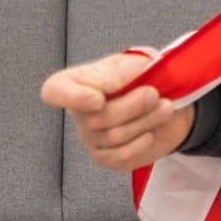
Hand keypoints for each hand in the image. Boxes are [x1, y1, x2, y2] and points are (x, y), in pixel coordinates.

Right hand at [39, 51, 194, 170]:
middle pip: (97, 117)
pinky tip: (151, 131)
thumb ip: (123, 71)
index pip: (54, 91)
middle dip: (133, 105)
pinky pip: (122, 155)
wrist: (166, 100)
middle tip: (154, 94)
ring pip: (115, 136)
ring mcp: (90, 137)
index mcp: (77, 82)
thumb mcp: (136, 63)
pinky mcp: (106, 156)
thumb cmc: (143, 77)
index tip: (98, 99)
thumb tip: (110, 86)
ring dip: (146, 120)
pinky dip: (142, 142)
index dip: (73, 97)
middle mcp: (78, 112)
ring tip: (165, 107)